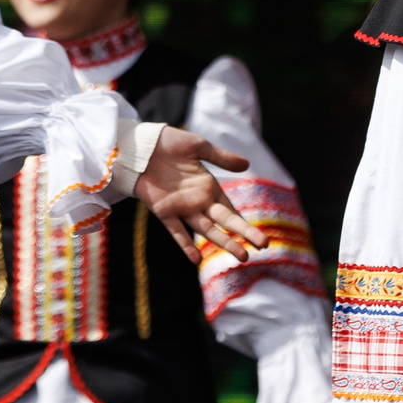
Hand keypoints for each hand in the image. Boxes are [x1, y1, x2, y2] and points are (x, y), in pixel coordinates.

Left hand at [134, 126, 268, 262]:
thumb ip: (221, 158)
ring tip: (241, 255)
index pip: (231, 210)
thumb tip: (247, 164)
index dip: (245, 224)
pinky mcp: (163, 211)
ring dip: (223, 242)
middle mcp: (198, 201)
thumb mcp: (199, 146)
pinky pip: (176, 231)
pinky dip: (185, 245)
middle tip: (263, 247)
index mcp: (209, 187)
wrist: (139, 145)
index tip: (261, 238)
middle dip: (243, 234)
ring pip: (206, 230)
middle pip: (224, 222)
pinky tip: (196, 259)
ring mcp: (181, 208)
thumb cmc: (169, 142)